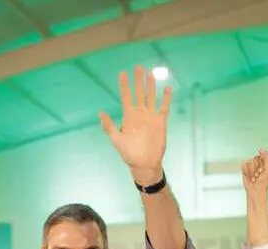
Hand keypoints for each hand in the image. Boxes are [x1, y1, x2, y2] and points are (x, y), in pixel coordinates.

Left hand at [98, 66, 171, 184]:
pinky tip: (167, 89)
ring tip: (151, 73)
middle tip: (138, 67)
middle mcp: (140, 113)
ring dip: (151, 86)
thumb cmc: (129, 153)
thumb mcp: (116, 140)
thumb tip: (100, 113)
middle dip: (138, 80)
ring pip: (151, 97)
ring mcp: (150, 117)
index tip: (123, 72)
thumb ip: (110, 126)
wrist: (144, 163)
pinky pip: (164, 108)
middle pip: (139, 93)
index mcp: (128, 116)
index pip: (126, 96)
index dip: (124, 85)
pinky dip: (166, 99)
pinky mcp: (160, 122)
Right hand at [241, 150, 267, 197]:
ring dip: (252, 171)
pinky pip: (244, 165)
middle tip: (259, 173)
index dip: (263, 161)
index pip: (263, 154)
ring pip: (249, 162)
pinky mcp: (245, 169)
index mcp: (267, 162)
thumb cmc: (264, 183)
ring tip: (254, 176)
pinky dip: (246, 172)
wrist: (255, 190)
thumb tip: (262, 150)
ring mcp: (252, 166)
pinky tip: (250, 176)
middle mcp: (259, 163)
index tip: (264, 168)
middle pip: (256, 158)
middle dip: (257, 166)